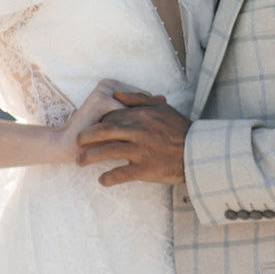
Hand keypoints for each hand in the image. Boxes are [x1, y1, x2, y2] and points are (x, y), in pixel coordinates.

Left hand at [75, 86, 190, 189]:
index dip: (96, 122)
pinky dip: (108, 178)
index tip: (89, 128)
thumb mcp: (161, 107)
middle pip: (102, 132)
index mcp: (140, 116)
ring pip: (107, 152)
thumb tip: (116, 93)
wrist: (198, 152)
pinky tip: (101, 180)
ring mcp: (140, 151)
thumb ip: (137, 98)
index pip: (110, 116)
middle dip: (85, 137)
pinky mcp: (145, 169)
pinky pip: (120, 174)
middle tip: (76, 143)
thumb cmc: (179, 129)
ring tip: (80, 162)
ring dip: (90, 157)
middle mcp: (138, 132)